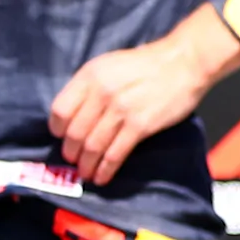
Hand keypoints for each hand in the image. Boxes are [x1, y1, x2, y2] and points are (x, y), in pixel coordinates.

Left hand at [48, 3, 239, 186]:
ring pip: (93, 146)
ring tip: (85, 174)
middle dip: (70, 152)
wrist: (182, 63)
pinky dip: (106, 169)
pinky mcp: (140, 126)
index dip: (57, 128)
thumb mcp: (107, 66)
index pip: (60, 109)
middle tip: (72, 160)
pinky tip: (102, 177)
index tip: (60, 137)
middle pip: (75, 132)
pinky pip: (115, 153)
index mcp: (90, 76)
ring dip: (86, 165)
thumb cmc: (143, 65)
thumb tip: (72, 115)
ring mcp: (120, 110)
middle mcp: (101, 93)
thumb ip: (88, 87)